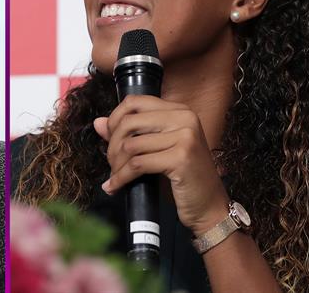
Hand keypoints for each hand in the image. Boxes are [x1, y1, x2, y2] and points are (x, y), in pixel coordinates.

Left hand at [94, 95, 229, 234]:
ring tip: (115, 177)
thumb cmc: (183, 178)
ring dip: (116, 165)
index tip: (109, 139)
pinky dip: (121, 177)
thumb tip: (99, 122)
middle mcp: (184, 118)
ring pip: (130, 145)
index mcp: (179, 111)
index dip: (115, 120)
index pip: (134, 102)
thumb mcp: (156, 150)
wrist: (209, 207)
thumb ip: (129, 134)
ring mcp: (185, 137)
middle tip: (112, 164)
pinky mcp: (181, 158)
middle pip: (129, 122)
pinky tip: (116, 186)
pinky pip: (137, 164)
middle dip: (112, 146)